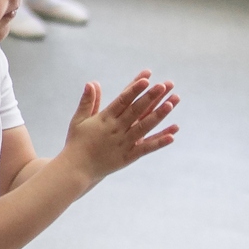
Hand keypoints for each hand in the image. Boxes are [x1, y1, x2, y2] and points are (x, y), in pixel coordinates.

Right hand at [59, 72, 180, 180]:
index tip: (146, 79)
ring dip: (158, 116)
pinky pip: (145, 148)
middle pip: (136, 111)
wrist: (76, 169)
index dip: (134, 89)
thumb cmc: (77, 142)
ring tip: (171, 104)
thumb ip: (88, 101)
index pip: (122, 100)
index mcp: (104, 119)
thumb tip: (92, 83)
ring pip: (144, 127)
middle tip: (163, 85)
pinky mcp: (128, 157)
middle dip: (150, 97)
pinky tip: (172, 136)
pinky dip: (158, 143)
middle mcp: (115, 129)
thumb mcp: (79, 120)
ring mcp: (123, 143)